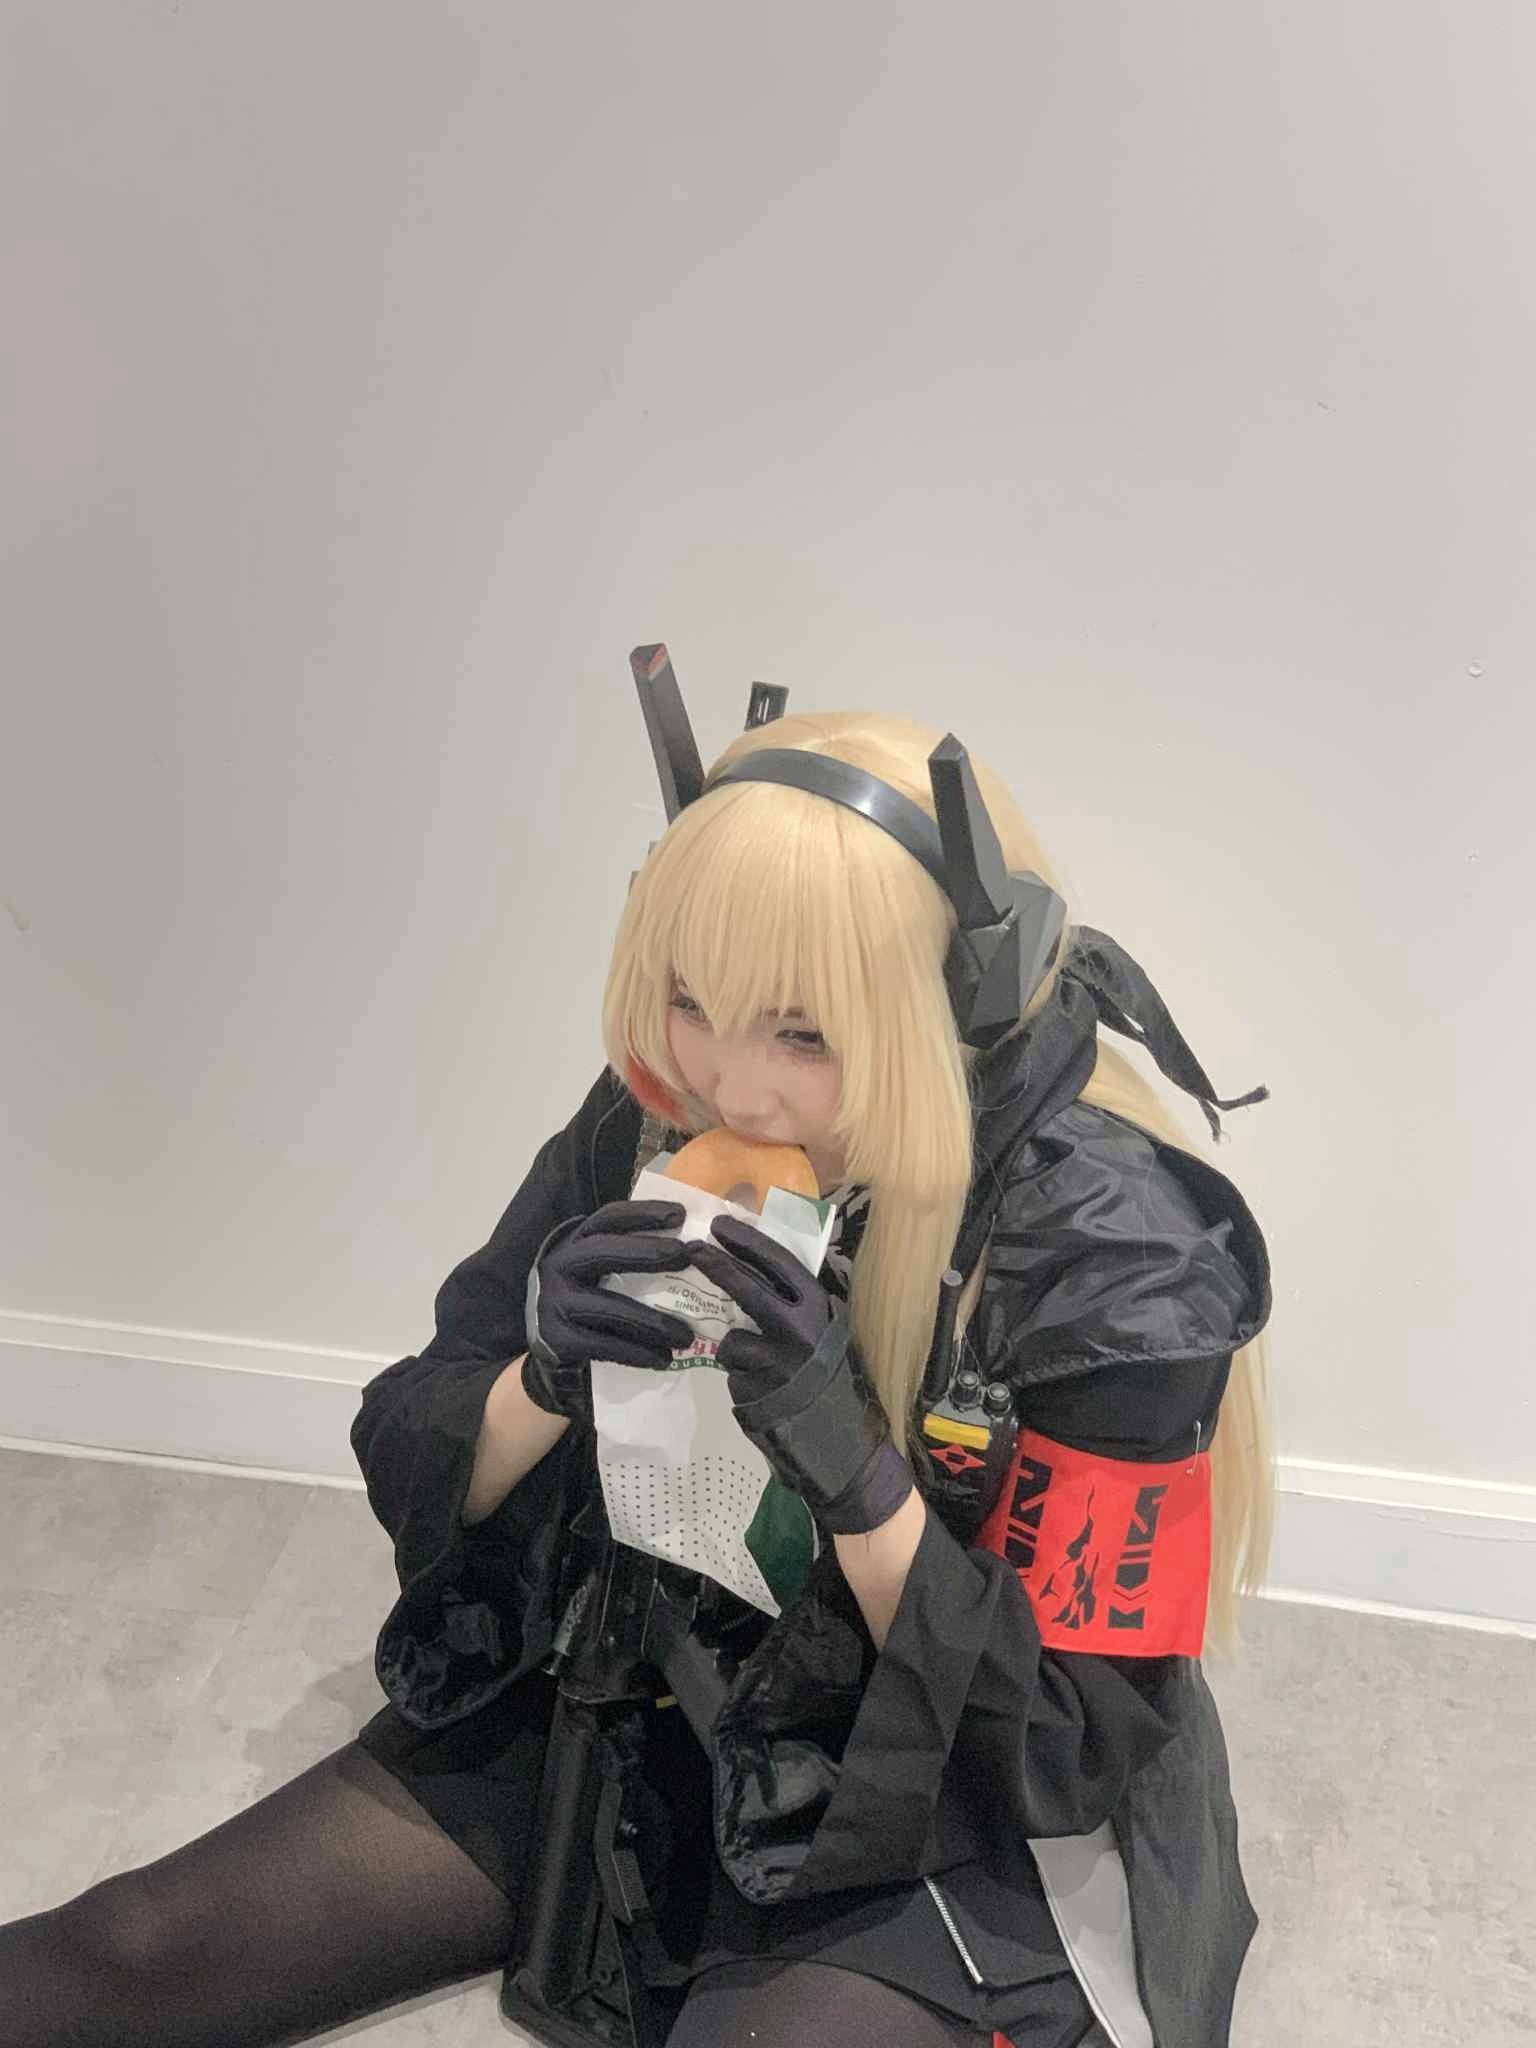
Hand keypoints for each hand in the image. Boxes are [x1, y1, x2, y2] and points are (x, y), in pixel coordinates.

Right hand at [521, 1200, 695, 1420]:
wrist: (548, 1346)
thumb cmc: (586, 1299)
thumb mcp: (597, 1268)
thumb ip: (629, 1253)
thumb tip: (691, 1245)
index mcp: (575, 1242)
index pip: (609, 1218)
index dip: (643, 1213)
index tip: (680, 1215)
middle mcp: (560, 1265)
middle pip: (604, 1251)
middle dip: (648, 1252)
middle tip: (685, 1257)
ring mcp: (554, 1302)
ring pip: (609, 1307)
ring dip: (652, 1322)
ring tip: (686, 1336)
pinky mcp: (557, 1339)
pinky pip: (603, 1345)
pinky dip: (636, 1353)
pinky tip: (663, 1359)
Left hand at [684, 1217, 913, 1534]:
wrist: (846, 1447)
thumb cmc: (835, 1383)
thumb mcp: (826, 1333)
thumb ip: (796, 1305)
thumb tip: (756, 1265)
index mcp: (820, 1308)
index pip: (779, 1262)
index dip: (747, 1241)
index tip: (721, 1224)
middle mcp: (800, 1330)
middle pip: (746, 1287)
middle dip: (716, 1264)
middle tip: (691, 1248)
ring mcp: (776, 1361)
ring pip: (732, 1338)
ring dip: (734, 1348)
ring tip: (757, 1367)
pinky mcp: (755, 1391)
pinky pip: (733, 1374)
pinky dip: (739, 1379)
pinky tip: (761, 1392)